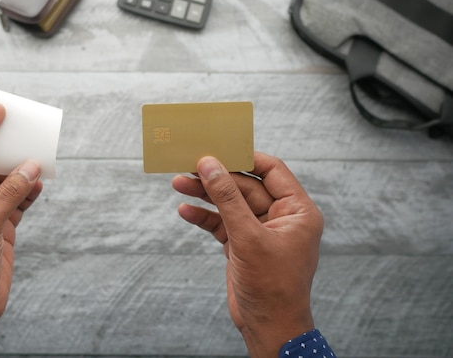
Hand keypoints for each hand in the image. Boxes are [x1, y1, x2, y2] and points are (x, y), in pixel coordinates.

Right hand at [172, 153, 322, 357]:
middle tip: (190, 166)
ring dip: (206, 195)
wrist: (268, 327)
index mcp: (297, 211)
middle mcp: (280, 217)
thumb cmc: (273, 286)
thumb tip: (210, 165)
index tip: (220, 148)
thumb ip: (228, 199)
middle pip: (244, 186)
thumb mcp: (249, 237)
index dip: (245, 158)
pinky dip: (204, 217)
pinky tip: (186, 210)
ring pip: (230, 204)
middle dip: (217, 178)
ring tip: (179, 183)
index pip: (272, 171)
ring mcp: (260, 231)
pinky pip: (221, 224)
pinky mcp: (242, 245)